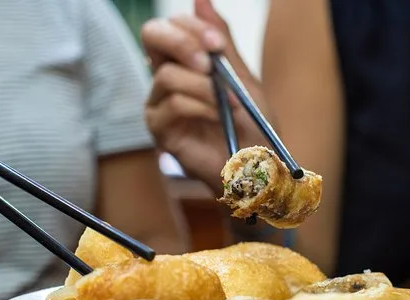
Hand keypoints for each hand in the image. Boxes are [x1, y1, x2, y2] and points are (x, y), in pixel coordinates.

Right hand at [142, 0, 271, 193]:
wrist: (257, 163)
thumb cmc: (250, 123)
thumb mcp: (241, 76)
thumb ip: (220, 40)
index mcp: (182, 62)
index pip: (169, 26)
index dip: (192, 28)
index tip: (218, 45)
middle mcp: (164, 78)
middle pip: (151, 36)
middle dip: (184, 42)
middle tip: (210, 63)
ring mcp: (158, 104)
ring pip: (167, 76)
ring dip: (205, 87)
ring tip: (227, 104)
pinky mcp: (160, 130)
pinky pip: (173, 105)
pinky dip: (202, 108)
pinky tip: (218, 118)